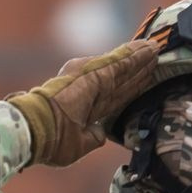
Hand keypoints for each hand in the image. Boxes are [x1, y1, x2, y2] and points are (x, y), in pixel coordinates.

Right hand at [6, 38, 160, 167]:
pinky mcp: (94, 73)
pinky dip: (134, 55)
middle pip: (121, 78)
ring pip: (122, 67)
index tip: (146, 79)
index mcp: (85, 107)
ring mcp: (91, 78)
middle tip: (156, 56)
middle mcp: (89, 89)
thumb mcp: (76, 145)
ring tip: (155, 48)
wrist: (35, 130)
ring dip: (140, 57)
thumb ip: (92, 138)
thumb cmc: (50, 141)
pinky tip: (147, 48)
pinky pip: (120, 62)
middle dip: (139, 68)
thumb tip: (101, 133)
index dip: (131, 87)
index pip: (114, 95)